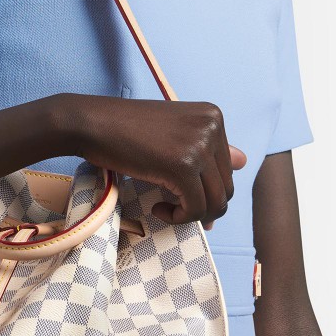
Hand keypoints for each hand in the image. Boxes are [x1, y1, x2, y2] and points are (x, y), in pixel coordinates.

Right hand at [57, 93, 245, 228]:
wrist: (92, 123)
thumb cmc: (125, 128)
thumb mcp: (173, 132)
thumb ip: (208, 147)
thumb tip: (243, 161)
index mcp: (213, 117)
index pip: (227, 169)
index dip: (207, 191)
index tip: (182, 198)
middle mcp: (213, 127)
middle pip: (225, 187)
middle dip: (202, 206)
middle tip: (173, 209)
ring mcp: (200, 146)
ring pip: (215, 202)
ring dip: (191, 215)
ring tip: (165, 209)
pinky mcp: (184, 166)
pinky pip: (195, 208)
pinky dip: (178, 217)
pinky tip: (157, 208)